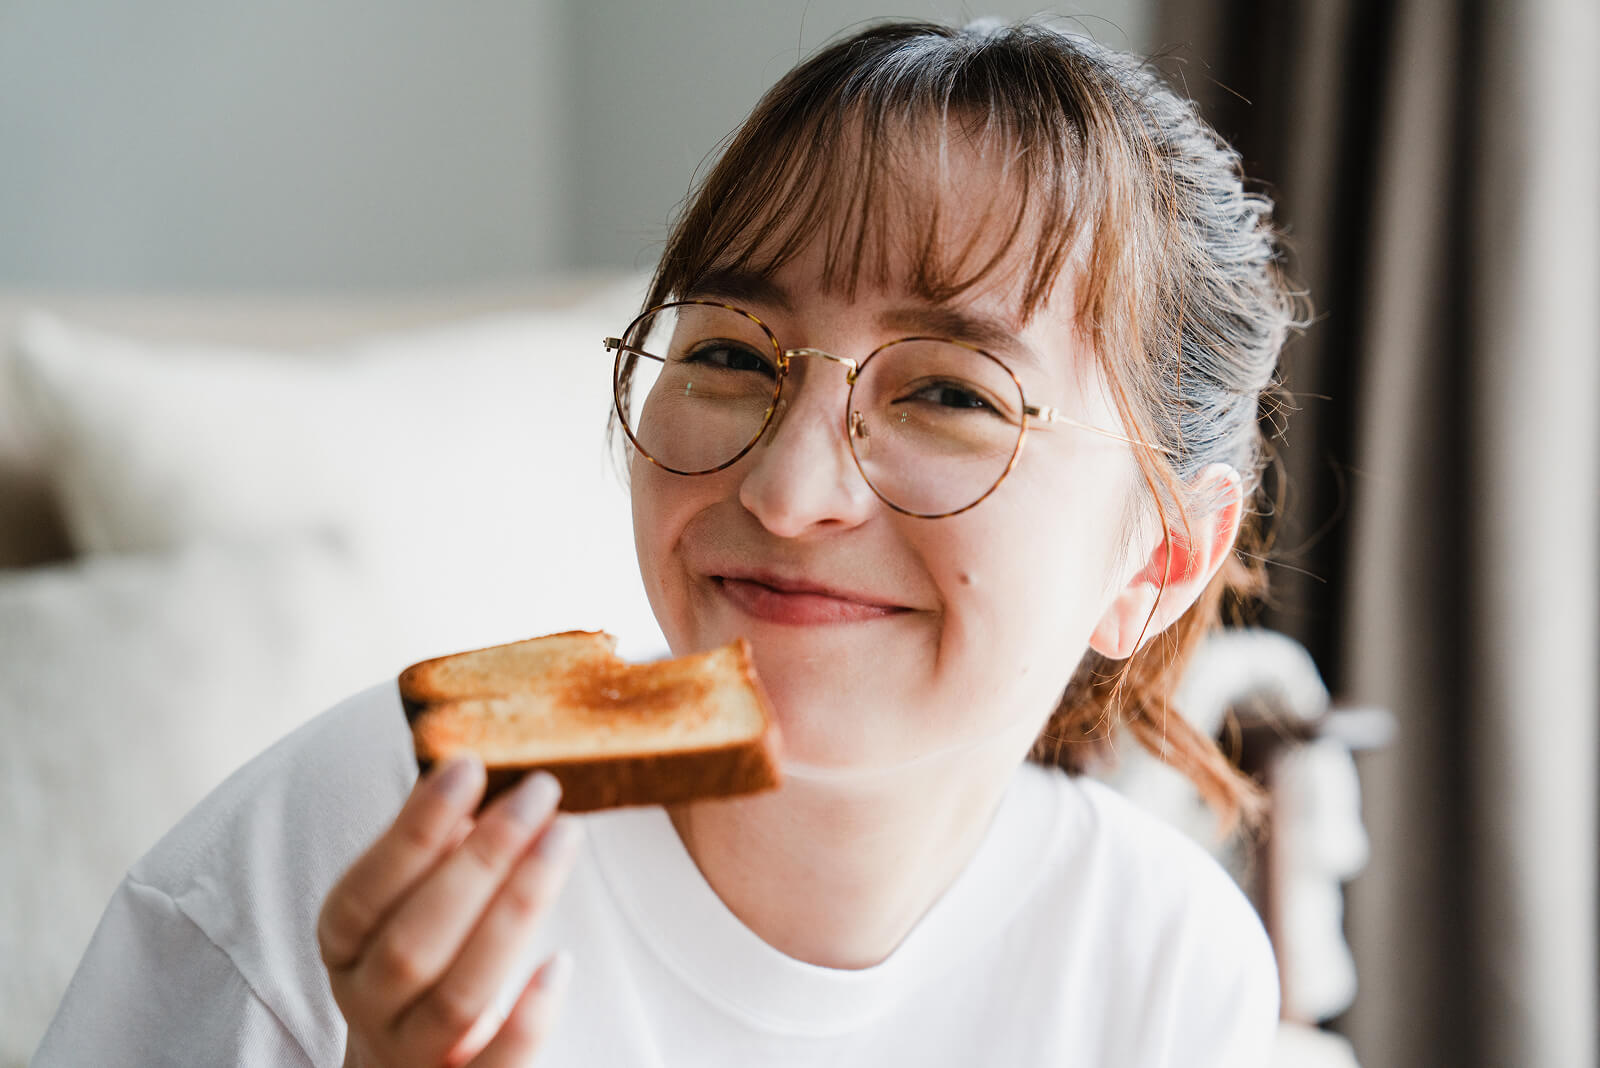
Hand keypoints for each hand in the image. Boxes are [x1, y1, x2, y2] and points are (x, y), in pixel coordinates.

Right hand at [318, 755, 580, 1066]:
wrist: (406, 1064)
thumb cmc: (420, 954)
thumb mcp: (406, 899)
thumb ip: (430, 846)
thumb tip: (465, 769)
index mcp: (344, 946)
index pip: (366, 891)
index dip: (414, 830)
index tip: (467, 765)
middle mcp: (368, 1003)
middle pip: (416, 941)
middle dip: (482, 859)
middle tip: (540, 791)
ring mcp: (413, 1054)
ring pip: (458, 996)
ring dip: (517, 911)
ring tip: (565, 838)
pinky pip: (495, 1066)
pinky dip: (528, 1019)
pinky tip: (561, 963)